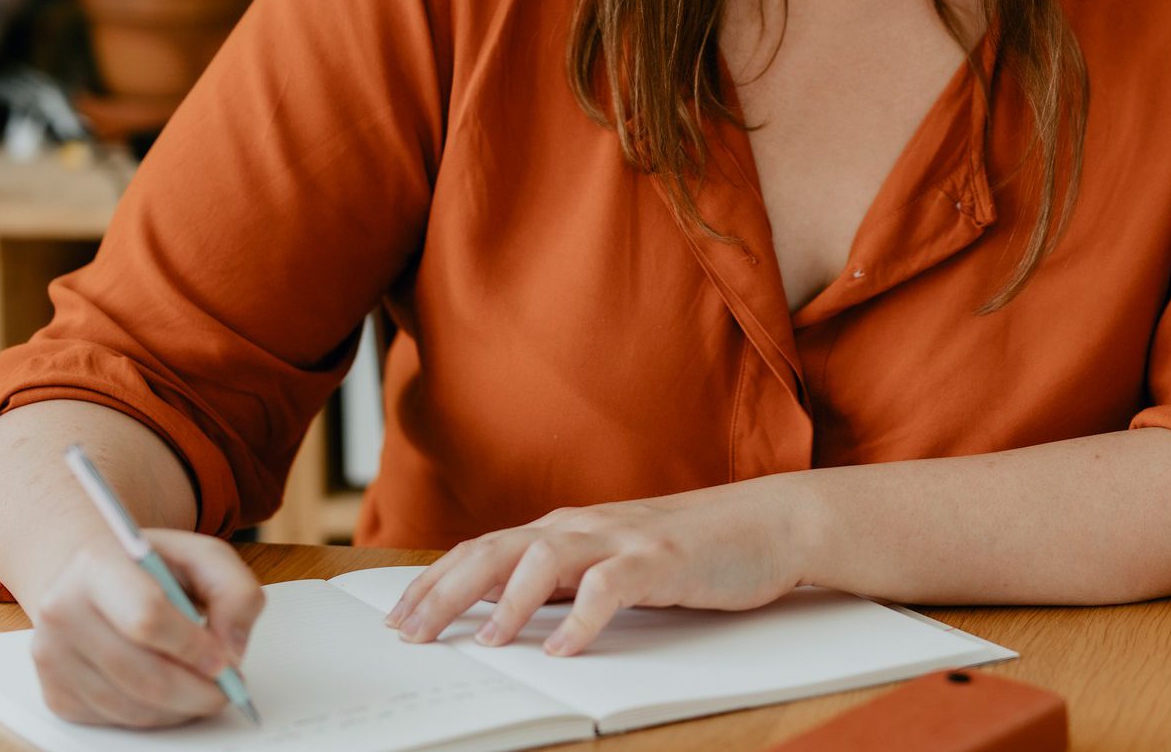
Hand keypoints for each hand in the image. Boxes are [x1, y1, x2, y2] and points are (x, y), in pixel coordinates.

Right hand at [27, 528, 263, 727]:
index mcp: (97, 565)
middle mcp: (62, 611)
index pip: (146, 617)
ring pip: (130, 706)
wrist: (89, 578)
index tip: (225, 661)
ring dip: (180, 708)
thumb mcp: (204, 557)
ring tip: (205, 688)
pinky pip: (115, 720)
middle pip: (140, 674)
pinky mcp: (55, 693)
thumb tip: (233, 650)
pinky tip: (172, 693)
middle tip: (229, 688)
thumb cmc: (151, 567)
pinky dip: (155, 716)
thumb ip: (235, 592)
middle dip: (197, 691)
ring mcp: (52, 656)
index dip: (192, 646)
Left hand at [381, 477, 811, 655]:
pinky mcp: (662, 560)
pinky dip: (584, 618)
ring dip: (509, 602)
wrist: (772, 521)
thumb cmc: (696, 546)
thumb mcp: (617, 560)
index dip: (435, 581)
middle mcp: (585, 526)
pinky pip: (612, 586)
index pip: (485, 549)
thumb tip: (512, 612)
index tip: (399, 616)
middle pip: (497, 550)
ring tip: (486, 642)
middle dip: (446, 591)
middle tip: (410, 632)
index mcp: (569, 528)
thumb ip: (569, 578)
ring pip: (546, 559)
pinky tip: (565, 649)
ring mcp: (623, 539)